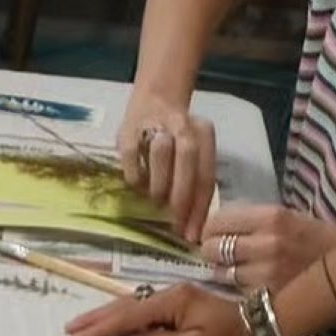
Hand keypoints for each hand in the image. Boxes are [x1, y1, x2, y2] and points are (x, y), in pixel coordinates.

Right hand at [66, 280, 255, 335]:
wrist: (263, 329)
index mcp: (172, 304)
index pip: (128, 317)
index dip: (101, 328)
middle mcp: (171, 294)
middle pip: (126, 306)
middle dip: (97, 318)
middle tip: (70, 328)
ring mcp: (177, 297)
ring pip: (134, 305)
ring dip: (108, 315)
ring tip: (84, 324)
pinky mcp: (182, 304)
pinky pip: (145, 308)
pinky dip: (125, 315)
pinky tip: (114, 320)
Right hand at [117, 90, 215, 244]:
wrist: (154, 100)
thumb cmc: (176, 140)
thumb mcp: (192, 155)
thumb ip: (194, 183)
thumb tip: (191, 226)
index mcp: (204, 133)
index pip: (206, 175)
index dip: (199, 209)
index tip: (191, 236)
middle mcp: (184, 125)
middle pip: (188, 161)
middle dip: (182, 199)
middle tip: (175, 226)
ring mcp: (156, 126)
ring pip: (162, 154)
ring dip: (159, 185)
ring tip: (156, 200)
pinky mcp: (129, 132)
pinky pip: (133, 160)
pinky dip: (137, 179)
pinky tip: (139, 186)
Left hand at [200, 201, 335, 295]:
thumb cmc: (316, 243)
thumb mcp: (289, 219)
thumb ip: (254, 221)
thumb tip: (216, 226)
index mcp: (273, 217)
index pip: (218, 221)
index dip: (210, 230)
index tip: (213, 235)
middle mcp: (268, 243)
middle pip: (212, 248)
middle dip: (211, 252)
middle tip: (219, 256)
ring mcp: (267, 274)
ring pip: (220, 273)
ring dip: (221, 273)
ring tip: (235, 271)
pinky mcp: (268, 298)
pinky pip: (234, 293)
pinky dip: (234, 291)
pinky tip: (245, 287)